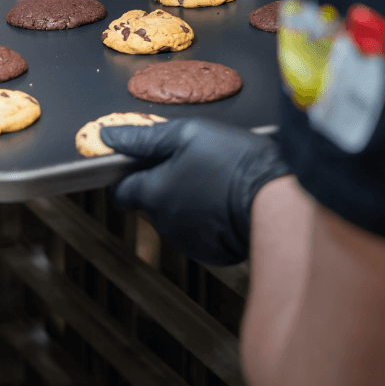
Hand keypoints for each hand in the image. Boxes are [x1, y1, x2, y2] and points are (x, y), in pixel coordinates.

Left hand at [100, 119, 290, 265]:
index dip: (126, 174)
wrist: (278, 199)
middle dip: (163, 182)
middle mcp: (164, 222)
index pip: (119, 191)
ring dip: (185, 199)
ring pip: (174, 215)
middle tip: (192, 161)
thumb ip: (142, 138)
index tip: (140, 162)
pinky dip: (205, 217)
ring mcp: (187, 240)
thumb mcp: (187, 134)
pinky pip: (197, 231)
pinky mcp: (210, 251)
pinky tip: (224, 200)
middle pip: (149, 200)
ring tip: (214, 179)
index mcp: (153, 193)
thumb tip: (106, 137)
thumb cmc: (235, 161)